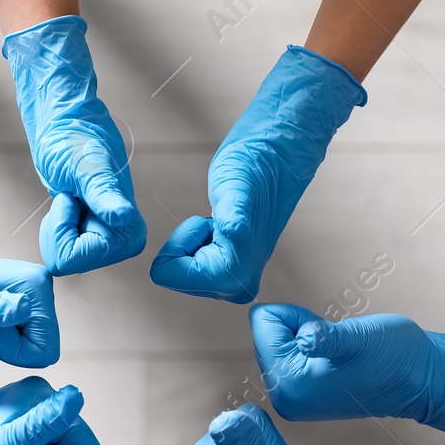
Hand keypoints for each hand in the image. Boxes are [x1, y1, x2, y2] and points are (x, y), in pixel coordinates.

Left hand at [0, 191, 58, 366]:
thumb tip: (21, 310)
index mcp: (34, 284)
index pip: (47, 348)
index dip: (14, 350)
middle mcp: (39, 284)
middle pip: (43, 346)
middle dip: (11, 346)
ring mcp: (29, 293)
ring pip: (33, 344)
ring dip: (5, 342)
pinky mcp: (18, 301)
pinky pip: (23, 338)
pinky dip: (2, 337)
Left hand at [3, 15, 147, 275]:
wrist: (66, 123)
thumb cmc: (74, 137)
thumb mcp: (86, 166)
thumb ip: (104, 195)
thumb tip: (123, 217)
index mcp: (128, 228)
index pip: (80, 259)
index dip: (65, 232)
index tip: (73, 198)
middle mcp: (123, 236)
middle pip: (70, 263)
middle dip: (60, 230)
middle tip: (70, 196)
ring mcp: (107, 236)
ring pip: (64, 258)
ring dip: (58, 227)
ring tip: (70, 197)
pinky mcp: (93, 232)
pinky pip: (63, 247)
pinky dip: (58, 225)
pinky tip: (69, 202)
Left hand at [150, 47, 364, 302]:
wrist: (278, 158)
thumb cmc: (254, 165)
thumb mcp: (235, 186)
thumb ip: (233, 213)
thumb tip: (233, 232)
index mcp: (234, 274)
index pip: (166, 274)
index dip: (179, 242)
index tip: (208, 221)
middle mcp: (237, 287)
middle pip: (175, 275)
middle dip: (187, 245)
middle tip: (216, 220)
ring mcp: (237, 281)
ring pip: (182, 271)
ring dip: (195, 242)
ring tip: (222, 221)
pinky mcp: (234, 271)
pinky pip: (192, 266)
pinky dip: (201, 243)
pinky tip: (224, 227)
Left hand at [250, 304, 444, 443]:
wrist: (420, 378)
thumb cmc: (394, 355)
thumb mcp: (358, 339)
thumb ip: (326, 337)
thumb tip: (303, 338)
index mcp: (288, 384)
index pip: (263, 322)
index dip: (297, 317)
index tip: (328, 335)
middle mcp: (283, 398)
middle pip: (267, 334)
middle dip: (299, 329)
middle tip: (337, 344)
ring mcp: (292, 399)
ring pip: (279, 342)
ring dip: (308, 338)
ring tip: (341, 353)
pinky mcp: (303, 396)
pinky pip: (290, 355)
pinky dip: (312, 350)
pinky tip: (337, 364)